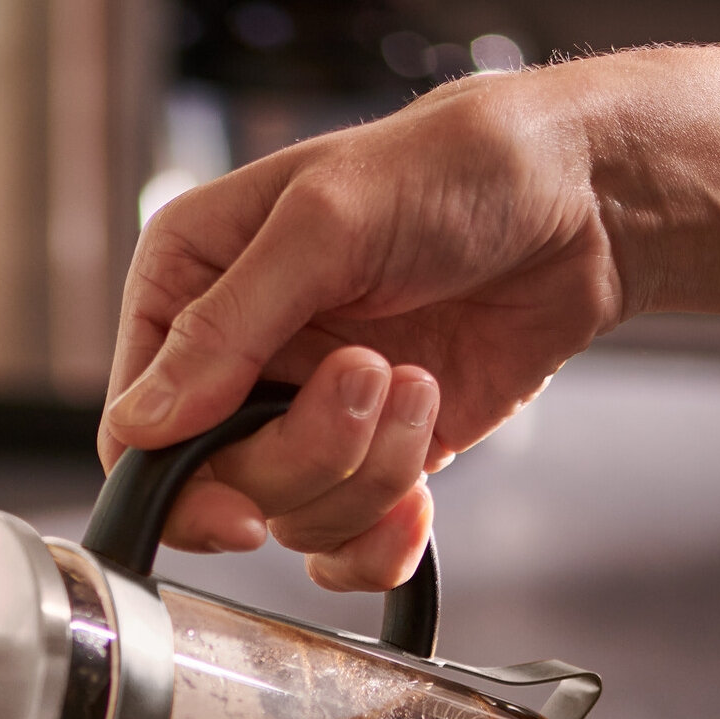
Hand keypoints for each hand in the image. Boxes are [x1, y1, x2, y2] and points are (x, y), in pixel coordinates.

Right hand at [99, 67, 620, 587]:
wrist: (585, 204)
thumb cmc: (460, 169)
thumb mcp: (326, 222)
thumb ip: (225, 326)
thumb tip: (144, 425)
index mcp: (191, 285)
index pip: (135, 427)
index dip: (180, 481)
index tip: (242, 502)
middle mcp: (235, 360)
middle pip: (216, 486)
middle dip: (307, 453)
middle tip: (369, 376)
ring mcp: (300, 415)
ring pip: (289, 520)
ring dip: (369, 472)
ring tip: (418, 386)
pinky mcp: (365, 459)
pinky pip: (340, 549)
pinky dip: (383, 537)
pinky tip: (422, 490)